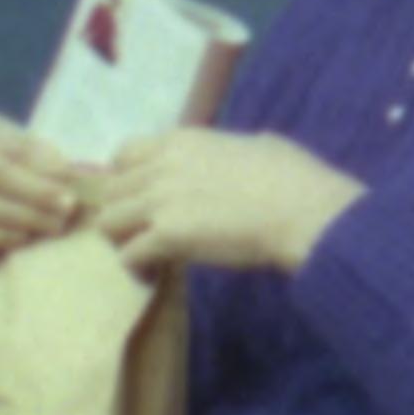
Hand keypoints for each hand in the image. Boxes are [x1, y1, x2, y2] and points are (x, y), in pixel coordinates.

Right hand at [0, 111, 94, 265]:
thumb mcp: (44, 163)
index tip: (69, 176)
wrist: (8, 216)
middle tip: (67, 207)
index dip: (41, 161)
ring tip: (52, 226)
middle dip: (33, 192)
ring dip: (19, 217)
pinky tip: (23, 241)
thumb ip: (53, 165)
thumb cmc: (34, 180)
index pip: (8, 144)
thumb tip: (68, 174)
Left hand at [89, 126, 362, 278]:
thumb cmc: (295, 178)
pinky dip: (137, 266)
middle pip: (110, 192)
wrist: (305, 211)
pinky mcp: (166, 234)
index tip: (143, 196)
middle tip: (143, 233)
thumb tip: (240, 154)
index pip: (124, 154)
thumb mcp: (261, 145)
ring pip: (108, 223)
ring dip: (124, 240)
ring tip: (146, 255)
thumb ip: (232, 150)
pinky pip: (129, 254)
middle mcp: (162, 166)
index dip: (127, 178)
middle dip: (123, 214)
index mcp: (183, 141)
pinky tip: (154, 273)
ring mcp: (160, 200)